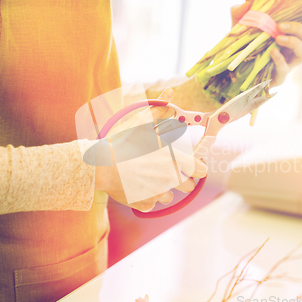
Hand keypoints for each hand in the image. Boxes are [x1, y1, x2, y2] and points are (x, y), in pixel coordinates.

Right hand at [94, 88, 207, 211]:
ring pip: (169, 197)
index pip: (200, 169)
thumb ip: (159, 111)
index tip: (194, 164)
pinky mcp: (143, 204)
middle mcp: (169, 179)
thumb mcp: (140, 121)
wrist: (101, 165)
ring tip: (151, 178)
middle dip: (184, 180)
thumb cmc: (122, 142)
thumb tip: (170, 96)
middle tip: (171, 171)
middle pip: (189, 187)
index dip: (198, 167)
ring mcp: (156, 194)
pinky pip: (151, 205)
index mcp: (175, 160)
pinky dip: (147, 199)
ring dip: (164, 189)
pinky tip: (138, 187)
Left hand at [230, 1, 301, 86]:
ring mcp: (287, 63)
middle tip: (281, 26)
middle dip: (299, 28)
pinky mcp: (278, 77)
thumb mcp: (238, 30)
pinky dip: (280, 60)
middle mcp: (290, 48)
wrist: (232, 75)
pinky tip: (272, 53)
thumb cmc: (240, 50)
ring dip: (293, 43)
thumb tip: (244, 5)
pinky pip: (285, 69)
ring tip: (278, 38)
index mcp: (286, 34)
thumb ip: (240, 16)